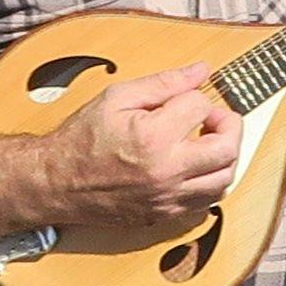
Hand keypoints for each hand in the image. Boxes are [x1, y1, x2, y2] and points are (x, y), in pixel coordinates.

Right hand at [33, 65, 243, 231]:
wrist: (56, 182)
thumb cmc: (82, 139)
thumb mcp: (117, 97)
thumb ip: (164, 82)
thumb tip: (201, 71)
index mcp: (153, 137)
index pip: (201, 107)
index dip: (195, 96)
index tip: (182, 99)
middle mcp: (167, 172)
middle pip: (228, 148)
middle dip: (229, 125)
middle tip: (214, 118)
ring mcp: (168, 198)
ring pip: (224, 180)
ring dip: (225, 156)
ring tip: (208, 141)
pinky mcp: (166, 215)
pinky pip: (207, 202)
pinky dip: (210, 182)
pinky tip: (197, 167)